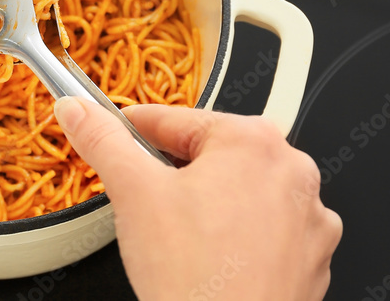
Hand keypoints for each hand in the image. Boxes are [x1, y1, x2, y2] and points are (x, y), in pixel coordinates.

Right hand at [54, 98, 341, 300]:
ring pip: (238, 192)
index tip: (112, 133)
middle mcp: (292, 173)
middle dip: (172, 171)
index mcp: (253, 141)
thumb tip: (79, 112)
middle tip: (143, 197)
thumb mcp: (132, 192)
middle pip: (210, 154)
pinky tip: (206, 257)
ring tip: (175, 235)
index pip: (175, 119)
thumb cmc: (195, 278)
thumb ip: (102, 140)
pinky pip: (263, 230)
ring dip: (205, 203)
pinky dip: (234, 236)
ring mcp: (308, 219)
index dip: (134, 128)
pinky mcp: (310, 259)